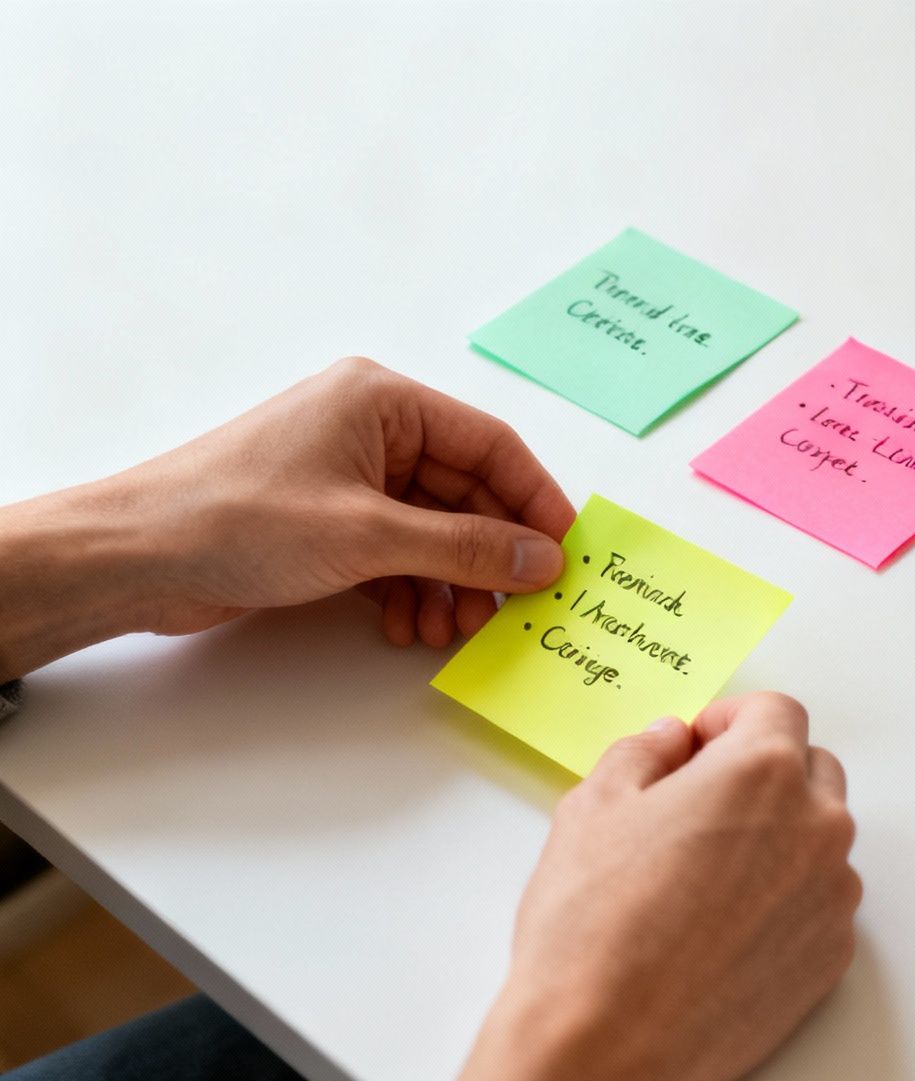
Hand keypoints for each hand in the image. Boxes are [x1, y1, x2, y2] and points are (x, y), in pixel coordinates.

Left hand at [0, 357, 575, 678]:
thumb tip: (542, 560)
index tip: (566, 554)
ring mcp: (346, 476)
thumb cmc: (238, 519)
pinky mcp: (325, 520)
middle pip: (465, 493)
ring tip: (452, 630)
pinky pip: (396, 551)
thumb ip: (467, 547)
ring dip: (451, 582)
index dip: (535, 500)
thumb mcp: (369, 535)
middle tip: (513, 609)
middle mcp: (370, 429)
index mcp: (383, 401)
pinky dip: (412, 588)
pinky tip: (410, 626)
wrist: (134, 557)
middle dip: (489, 556)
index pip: (491, 445)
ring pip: (433, 529)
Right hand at [451, 693, 860, 1080]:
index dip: (728, 722)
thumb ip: (642, 753)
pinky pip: (819, 902)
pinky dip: (785, 900)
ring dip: (777, 838)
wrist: (610, 1046)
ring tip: (705, 878)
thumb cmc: (595, 928)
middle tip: (698, 807)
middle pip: (809, 769)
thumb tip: (670, 741)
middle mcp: (817, 826)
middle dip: (760, 773)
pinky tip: (724, 929)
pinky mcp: (833, 954)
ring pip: (818, 839)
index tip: (697, 747)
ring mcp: (833, 894)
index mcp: (762, 772)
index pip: (775, 711)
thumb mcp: (593, 808)